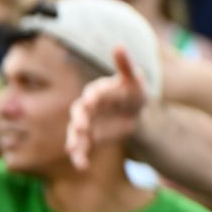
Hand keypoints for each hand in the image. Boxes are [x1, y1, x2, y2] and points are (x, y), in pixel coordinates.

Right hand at [65, 46, 148, 169]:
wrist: (137, 113)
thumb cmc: (135, 92)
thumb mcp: (135, 79)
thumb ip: (126, 65)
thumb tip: (119, 45)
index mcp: (97, 90)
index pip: (92, 93)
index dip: (92, 97)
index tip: (92, 102)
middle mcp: (87, 107)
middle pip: (78, 113)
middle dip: (78, 121)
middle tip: (80, 127)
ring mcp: (86, 123)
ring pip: (76, 133)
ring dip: (74, 141)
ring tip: (73, 151)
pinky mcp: (90, 138)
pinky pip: (82, 147)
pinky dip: (80, 156)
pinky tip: (82, 166)